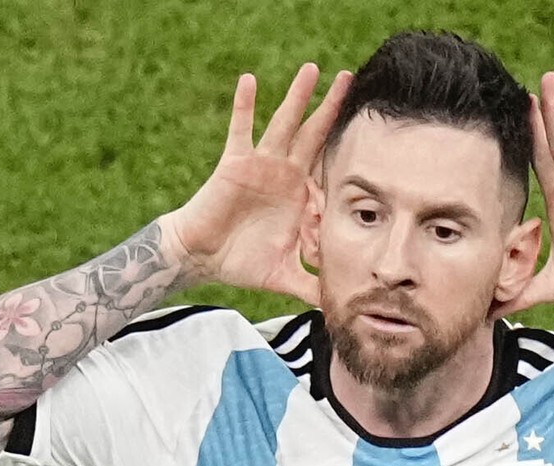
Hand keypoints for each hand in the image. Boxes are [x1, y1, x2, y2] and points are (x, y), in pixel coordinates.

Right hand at [166, 64, 351, 304]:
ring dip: (297, 97)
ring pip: (284, 125)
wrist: (202, 258)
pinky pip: (240, 129)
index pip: (329, 182)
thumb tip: (339, 308)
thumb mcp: (285, 276)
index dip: (333, 200)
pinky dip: (244, 105)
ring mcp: (262, 165)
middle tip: (351, 77)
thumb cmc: (241, 263)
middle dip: (332, 108)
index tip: (322, 228)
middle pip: (315, 136)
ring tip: (312, 69)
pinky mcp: (236, 162)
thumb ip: (313, 286)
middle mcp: (285, 175)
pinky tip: (250, 80)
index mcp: (300, 197)